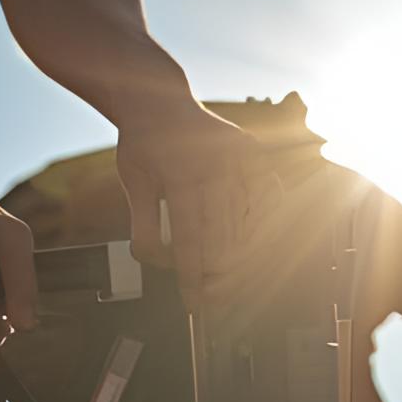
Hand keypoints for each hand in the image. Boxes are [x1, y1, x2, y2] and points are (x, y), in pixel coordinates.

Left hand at [115, 101, 269, 297]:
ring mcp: (242, 158)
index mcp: (182, 170)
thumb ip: (142, 225)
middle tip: (210, 299)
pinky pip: (269, 203)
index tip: (193, 301)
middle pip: (224, 237)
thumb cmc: (144, 144)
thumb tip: (156, 264)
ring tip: (225, 284)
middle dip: (218, 275)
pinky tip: (250, 248)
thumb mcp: (133, 181)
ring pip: (249, 225)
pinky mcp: (257, 157)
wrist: (160, 101)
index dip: (192, 274)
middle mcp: (218, 163)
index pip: (190, 236)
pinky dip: (261, 228)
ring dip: (240, 261)